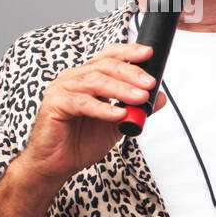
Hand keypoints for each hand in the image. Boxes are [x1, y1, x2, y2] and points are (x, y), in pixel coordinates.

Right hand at [16, 42, 166, 187]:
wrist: (56, 164)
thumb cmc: (80, 142)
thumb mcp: (116, 124)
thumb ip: (136, 109)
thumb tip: (160, 98)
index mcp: (87, 77)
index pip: (108, 56)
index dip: (128, 52)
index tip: (148, 54)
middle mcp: (74, 78)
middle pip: (105, 66)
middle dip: (130, 73)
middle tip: (149, 83)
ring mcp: (62, 89)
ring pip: (95, 81)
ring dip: (121, 89)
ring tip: (139, 97)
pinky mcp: (55, 104)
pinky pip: (82, 103)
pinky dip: (103, 108)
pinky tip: (118, 114)